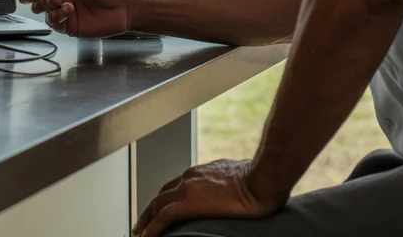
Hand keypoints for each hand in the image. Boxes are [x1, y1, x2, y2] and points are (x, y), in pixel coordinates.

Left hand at [133, 159, 284, 236]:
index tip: (159, 211)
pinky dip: (152, 227)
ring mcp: (188, 187)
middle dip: (149, 210)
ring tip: (139, 234)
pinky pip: (164, 216)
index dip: (164, 199)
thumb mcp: (238, 178)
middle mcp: (190, 176)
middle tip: (141, 225)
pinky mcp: (190, 201)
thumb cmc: (260, 179)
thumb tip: (231, 193)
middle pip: (161, 194)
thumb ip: (227, 185)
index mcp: (202, 172)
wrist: (263, 178)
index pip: (175, 186)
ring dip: (145, 220)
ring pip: (157, 204)